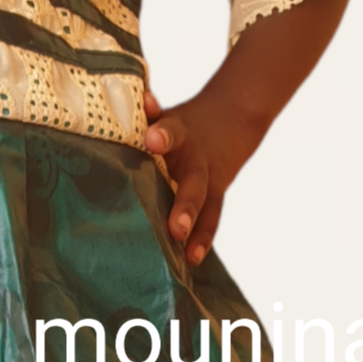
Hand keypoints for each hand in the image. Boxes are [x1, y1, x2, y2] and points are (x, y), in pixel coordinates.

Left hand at [142, 86, 263, 267]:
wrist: (232, 118)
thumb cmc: (181, 124)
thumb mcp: (167, 115)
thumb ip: (148, 115)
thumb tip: (130, 101)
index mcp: (181, 134)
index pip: (172, 132)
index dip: (164, 136)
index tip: (152, 140)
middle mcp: (197, 160)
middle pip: (194, 183)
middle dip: (186, 206)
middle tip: (177, 228)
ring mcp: (210, 180)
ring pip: (206, 206)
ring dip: (196, 229)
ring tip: (187, 253)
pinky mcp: (216, 195)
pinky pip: (211, 220)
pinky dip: (202, 240)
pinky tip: (192, 260)